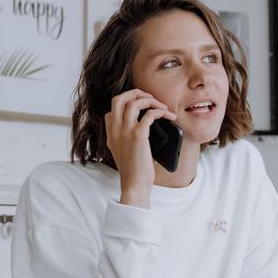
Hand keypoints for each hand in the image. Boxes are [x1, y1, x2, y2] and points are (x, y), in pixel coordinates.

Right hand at [104, 89, 176, 207]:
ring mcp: (125, 131)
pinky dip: (160, 111)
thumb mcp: (124, 151)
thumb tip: (147, 124)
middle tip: (150, 98)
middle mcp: (115, 129)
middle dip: (136, 93)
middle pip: (119, 98)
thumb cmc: (134, 170)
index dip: (126, 102)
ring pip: (134, 102)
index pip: (112, 108)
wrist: (134, 184)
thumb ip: (127, 137)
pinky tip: (167, 116)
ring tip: (162, 106)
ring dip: (151, 100)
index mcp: (110, 133)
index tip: (140, 106)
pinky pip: (149, 114)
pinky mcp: (138, 135)